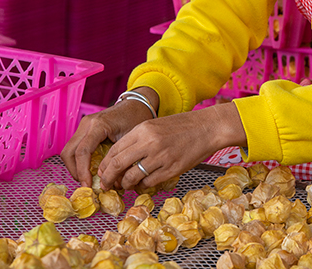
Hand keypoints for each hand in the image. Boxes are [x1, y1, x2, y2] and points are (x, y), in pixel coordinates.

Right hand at [60, 87, 159, 186]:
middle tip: (86, 184)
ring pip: (68, 150)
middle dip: (75, 171)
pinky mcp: (84, 129)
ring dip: (75, 167)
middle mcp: (87, 124)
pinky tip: (88, 170)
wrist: (136, 104)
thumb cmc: (136, 119)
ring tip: (87, 179)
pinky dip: (78, 161)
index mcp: (99, 125)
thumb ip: (119, 159)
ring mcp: (83, 125)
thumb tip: (112, 183)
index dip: (83, 171)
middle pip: (69, 152)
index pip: (83, 151)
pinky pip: (75, 147)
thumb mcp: (130, 139)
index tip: (88, 185)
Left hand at [96, 102, 246, 191]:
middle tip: (106, 185)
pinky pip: (149, 182)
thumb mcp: (156, 125)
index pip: (115, 150)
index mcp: (143, 129)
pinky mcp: (172, 169)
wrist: (208, 128)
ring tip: (126, 185)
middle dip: (108, 178)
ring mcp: (161, 156)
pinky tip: (143, 184)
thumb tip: (118, 159)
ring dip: (126, 184)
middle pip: (118, 164)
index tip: (102, 172)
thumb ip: (138, 139)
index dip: (105, 164)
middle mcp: (149, 142)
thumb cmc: (182, 126)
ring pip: (132, 177)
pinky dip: (143, 185)